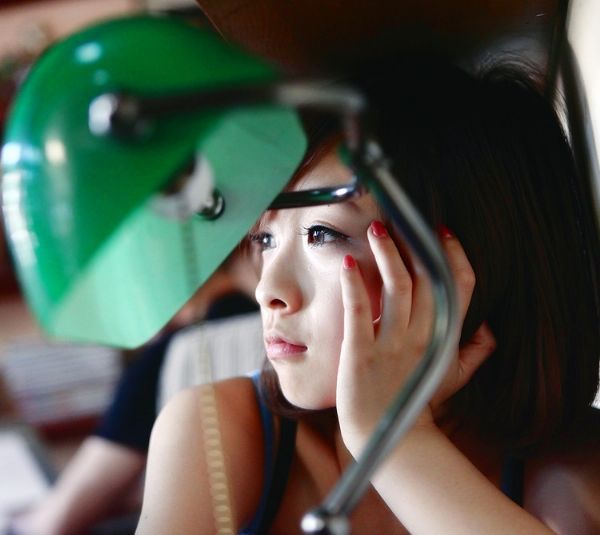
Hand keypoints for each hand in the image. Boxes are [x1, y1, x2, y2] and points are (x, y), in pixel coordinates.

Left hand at [337, 221, 495, 454]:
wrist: (387, 436)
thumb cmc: (416, 401)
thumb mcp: (454, 377)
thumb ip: (475, 351)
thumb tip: (491, 328)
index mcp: (444, 337)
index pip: (459, 287)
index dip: (454, 256)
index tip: (442, 232)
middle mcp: (422, 336)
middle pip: (428, 280)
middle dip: (417, 245)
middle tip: (403, 219)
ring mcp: (392, 344)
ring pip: (397, 288)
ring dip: (388, 255)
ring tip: (377, 229)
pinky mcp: (361, 353)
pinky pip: (360, 312)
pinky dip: (355, 286)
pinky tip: (348, 263)